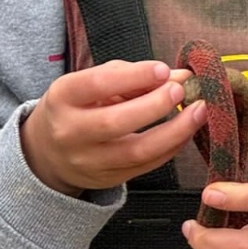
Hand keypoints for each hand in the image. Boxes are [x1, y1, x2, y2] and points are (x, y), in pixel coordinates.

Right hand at [21, 59, 202, 196]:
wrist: (49, 152)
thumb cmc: (77, 107)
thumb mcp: (91, 84)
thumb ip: (131, 76)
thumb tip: (179, 75)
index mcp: (62, 98)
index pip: (96, 85)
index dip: (132, 76)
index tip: (162, 69)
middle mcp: (70, 132)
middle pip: (115, 122)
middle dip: (154, 105)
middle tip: (182, 90)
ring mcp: (88, 161)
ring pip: (135, 151)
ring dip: (173, 132)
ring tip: (198, 112)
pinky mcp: (107, 179)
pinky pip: (146, 166)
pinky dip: (171, 148)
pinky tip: (186, 132)